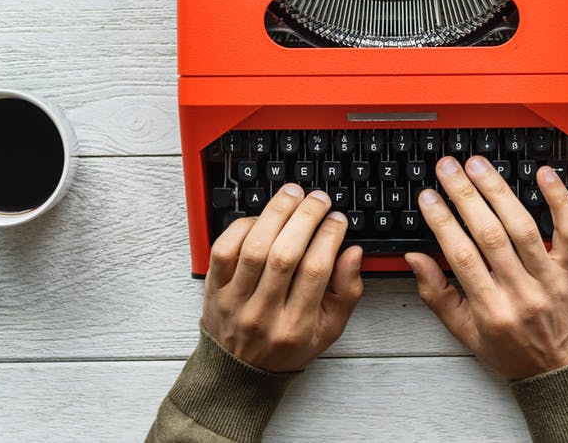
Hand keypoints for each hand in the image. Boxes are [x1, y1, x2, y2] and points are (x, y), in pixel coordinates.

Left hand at [203, 184, 363, 371]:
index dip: (329, 236)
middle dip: (305, 218)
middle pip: (284, 255)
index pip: (316, 271)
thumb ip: (347, 292)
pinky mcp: (213, 289)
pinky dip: (242, 226)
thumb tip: (353, 252)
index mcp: (296, 326)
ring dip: (275, 214)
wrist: (239, 372)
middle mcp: (263, 314)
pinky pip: (223, 250)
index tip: (338, 219)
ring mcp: (235, 301)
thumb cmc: (287, 346)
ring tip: (293, 195)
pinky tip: (261, 218)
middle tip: (318, 199)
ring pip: (254, 248)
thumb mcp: (329, 329)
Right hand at [405, 156, 567, 380]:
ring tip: (478, 166)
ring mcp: (549, 278)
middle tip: (448, 168)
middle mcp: (522, 292)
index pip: (462, 257)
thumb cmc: (510, 351)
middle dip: (465, 196)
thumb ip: (436, 294)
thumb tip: (414, 257)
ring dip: (499, 191)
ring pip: (524, 227)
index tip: (427, 197)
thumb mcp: (464, 332)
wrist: (559, 373)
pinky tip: (543, 174)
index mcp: (492, 310)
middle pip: (491, 235)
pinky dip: (559, 199)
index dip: (442, 222)